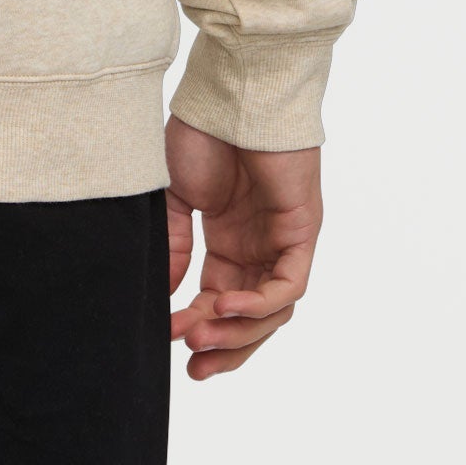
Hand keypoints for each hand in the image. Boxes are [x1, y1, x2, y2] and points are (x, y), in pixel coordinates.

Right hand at [165, 116, 321, 379]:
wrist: (230, 94)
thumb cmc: (204, 132)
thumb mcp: (177, 198)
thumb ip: (174, 246)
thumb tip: (164, 297)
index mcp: (230, 240)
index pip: (221, 300)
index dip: (199, 326)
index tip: (168, 341)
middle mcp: (260, 247)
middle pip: (253, 318)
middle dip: (225, 347)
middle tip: (194, 369)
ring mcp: (283, 240)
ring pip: (273, 311)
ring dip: (238, 331)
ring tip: (200, 338)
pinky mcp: (301, 231)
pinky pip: (289, 285)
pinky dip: (261, 303)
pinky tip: (225, 304)